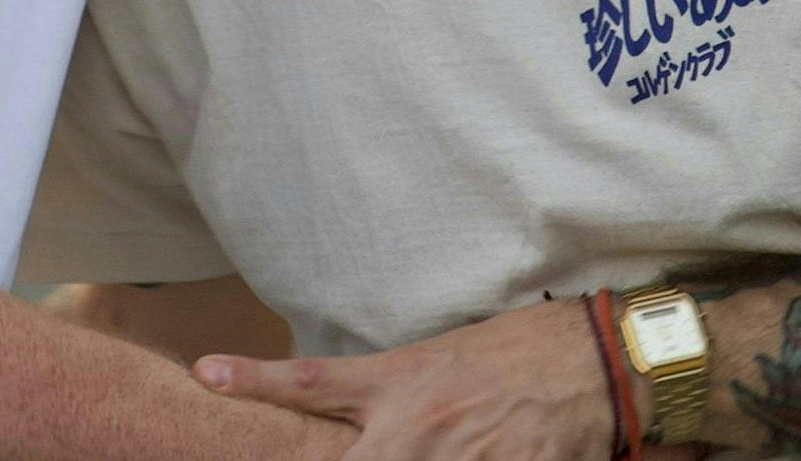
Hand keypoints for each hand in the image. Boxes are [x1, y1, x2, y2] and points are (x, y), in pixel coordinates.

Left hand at [191, 301, 699, 460]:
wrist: (594, 361)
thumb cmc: (513, 351)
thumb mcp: (433, 359)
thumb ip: (380, 393)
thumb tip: (340, 416)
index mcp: (397, 385)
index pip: (310, 381)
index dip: (254, 379)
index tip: (206, 372)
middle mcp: (416, 427)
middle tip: (328, 453)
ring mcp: (457, 460)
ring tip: (429, 451)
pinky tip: (472, 459)